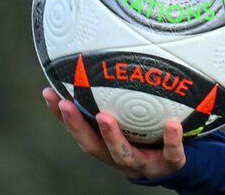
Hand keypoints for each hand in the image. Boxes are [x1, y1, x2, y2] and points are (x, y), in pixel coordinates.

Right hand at [42, 87, 186, 179]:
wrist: (175, 165)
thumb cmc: (147, 137)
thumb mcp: (131, 119)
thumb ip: (119, 98)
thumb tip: (106, 58)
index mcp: (107, 145)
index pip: (79, 130)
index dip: (62, 115)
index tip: (49, 92)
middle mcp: (118, 156)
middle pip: (91, 145)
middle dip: (77, 126)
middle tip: (67, 104)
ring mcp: (142, 163)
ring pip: (124, 154)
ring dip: (112, 136)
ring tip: (105, 117)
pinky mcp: (169, 165)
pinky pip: (171, 154)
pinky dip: (171, 140)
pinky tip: (173, 124)